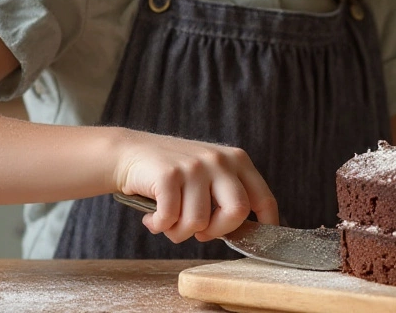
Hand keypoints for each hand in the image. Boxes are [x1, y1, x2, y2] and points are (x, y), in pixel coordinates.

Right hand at [112, 129, 278, 243]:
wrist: (129, 153)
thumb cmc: (173, 175)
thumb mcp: (210, 176)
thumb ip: (228, 197)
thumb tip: (246, 234)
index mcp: (237, 160)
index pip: (263, 198)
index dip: (266, 224)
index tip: (258, 243)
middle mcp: (219, 160)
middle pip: (237, 212)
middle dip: (217, 232)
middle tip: (199, 232)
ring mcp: (194, 166)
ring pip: (198, 222)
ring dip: (179, 232)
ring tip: (167, 219)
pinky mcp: (168, 175)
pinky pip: (170, 218)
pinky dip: (158, 226)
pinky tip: (153, 217)